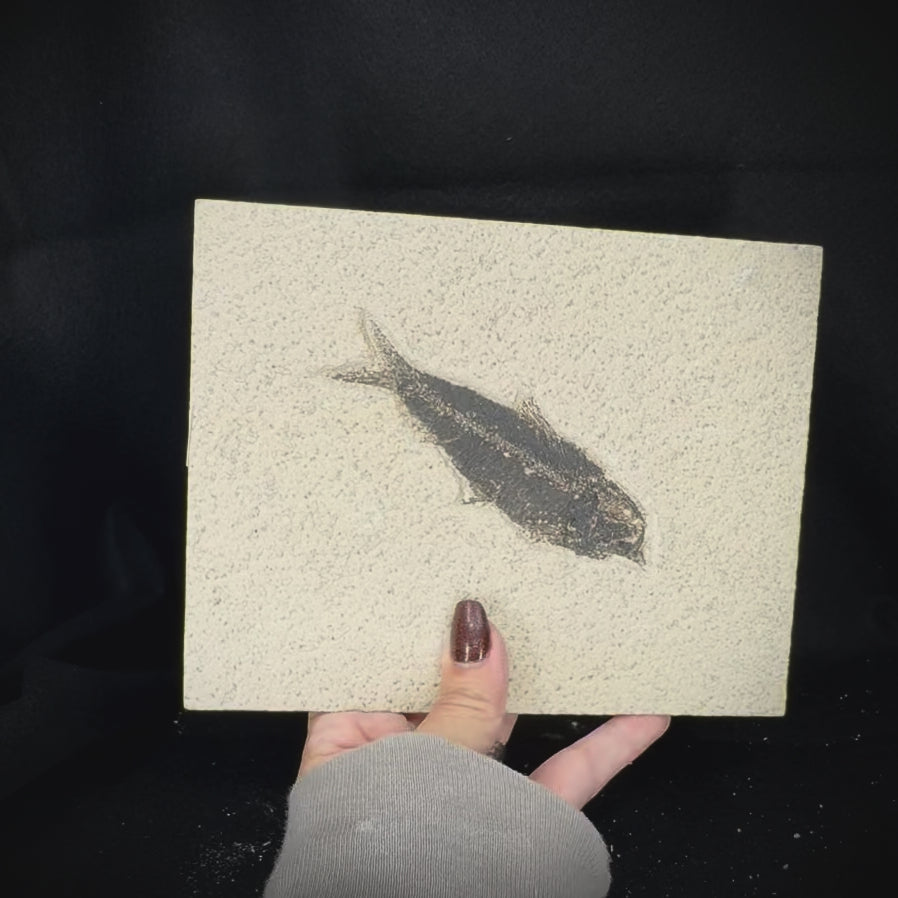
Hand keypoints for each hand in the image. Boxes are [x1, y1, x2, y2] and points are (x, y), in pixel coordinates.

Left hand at [298, 600, 668, 810]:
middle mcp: (406, 763)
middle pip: (451, 688)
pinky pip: (560, 774)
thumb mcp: (421, 766)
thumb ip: (458, 701)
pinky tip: (641, 716)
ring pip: (508, 726)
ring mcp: (462, 791)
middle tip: (519, 587)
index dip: (416, 622)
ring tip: (578, 632)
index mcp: (353, 742)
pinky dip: (605, 747)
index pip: (382, 663)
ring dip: (546, 687)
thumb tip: (476, 626)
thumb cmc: (385, 858)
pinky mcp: (513, 821)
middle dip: (486, 645)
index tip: (452, 580)